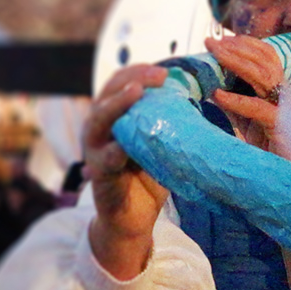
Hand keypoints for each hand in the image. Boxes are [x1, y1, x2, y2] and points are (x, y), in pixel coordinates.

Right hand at [82, 64, 170, 279]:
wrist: (131, 220)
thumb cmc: (145, 178)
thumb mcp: (156, 144)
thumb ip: (164, 122)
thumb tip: (195, 96)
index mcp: (111, 117)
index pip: (120, 83)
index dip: (138, 72)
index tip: (164, 69)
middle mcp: (98, 129)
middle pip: (108, 94)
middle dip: (132, 80)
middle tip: (158, 75)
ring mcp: (94, 151)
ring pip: (99, 120)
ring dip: (117, 105)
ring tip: (135, 92)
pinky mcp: (98, 174)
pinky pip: (105, 159)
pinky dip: (115, 151)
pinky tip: (125, 147)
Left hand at [204, 35, 285, 151]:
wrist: (284, 174)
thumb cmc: (265, 146)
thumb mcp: (244, 119)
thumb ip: (232, 101)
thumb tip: (210, 84)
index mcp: (277, 89)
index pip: (267, 56)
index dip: (246, 44)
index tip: (220, 39)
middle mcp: (284, 95)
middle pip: (264, 61)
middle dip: (236, 48)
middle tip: (211, 42)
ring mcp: (285, 109)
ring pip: (264, 76)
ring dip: (237, 63)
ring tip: (215, 56)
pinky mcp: (280, 127)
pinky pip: (258, 108)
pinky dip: (237, 100)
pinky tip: (218, 95)